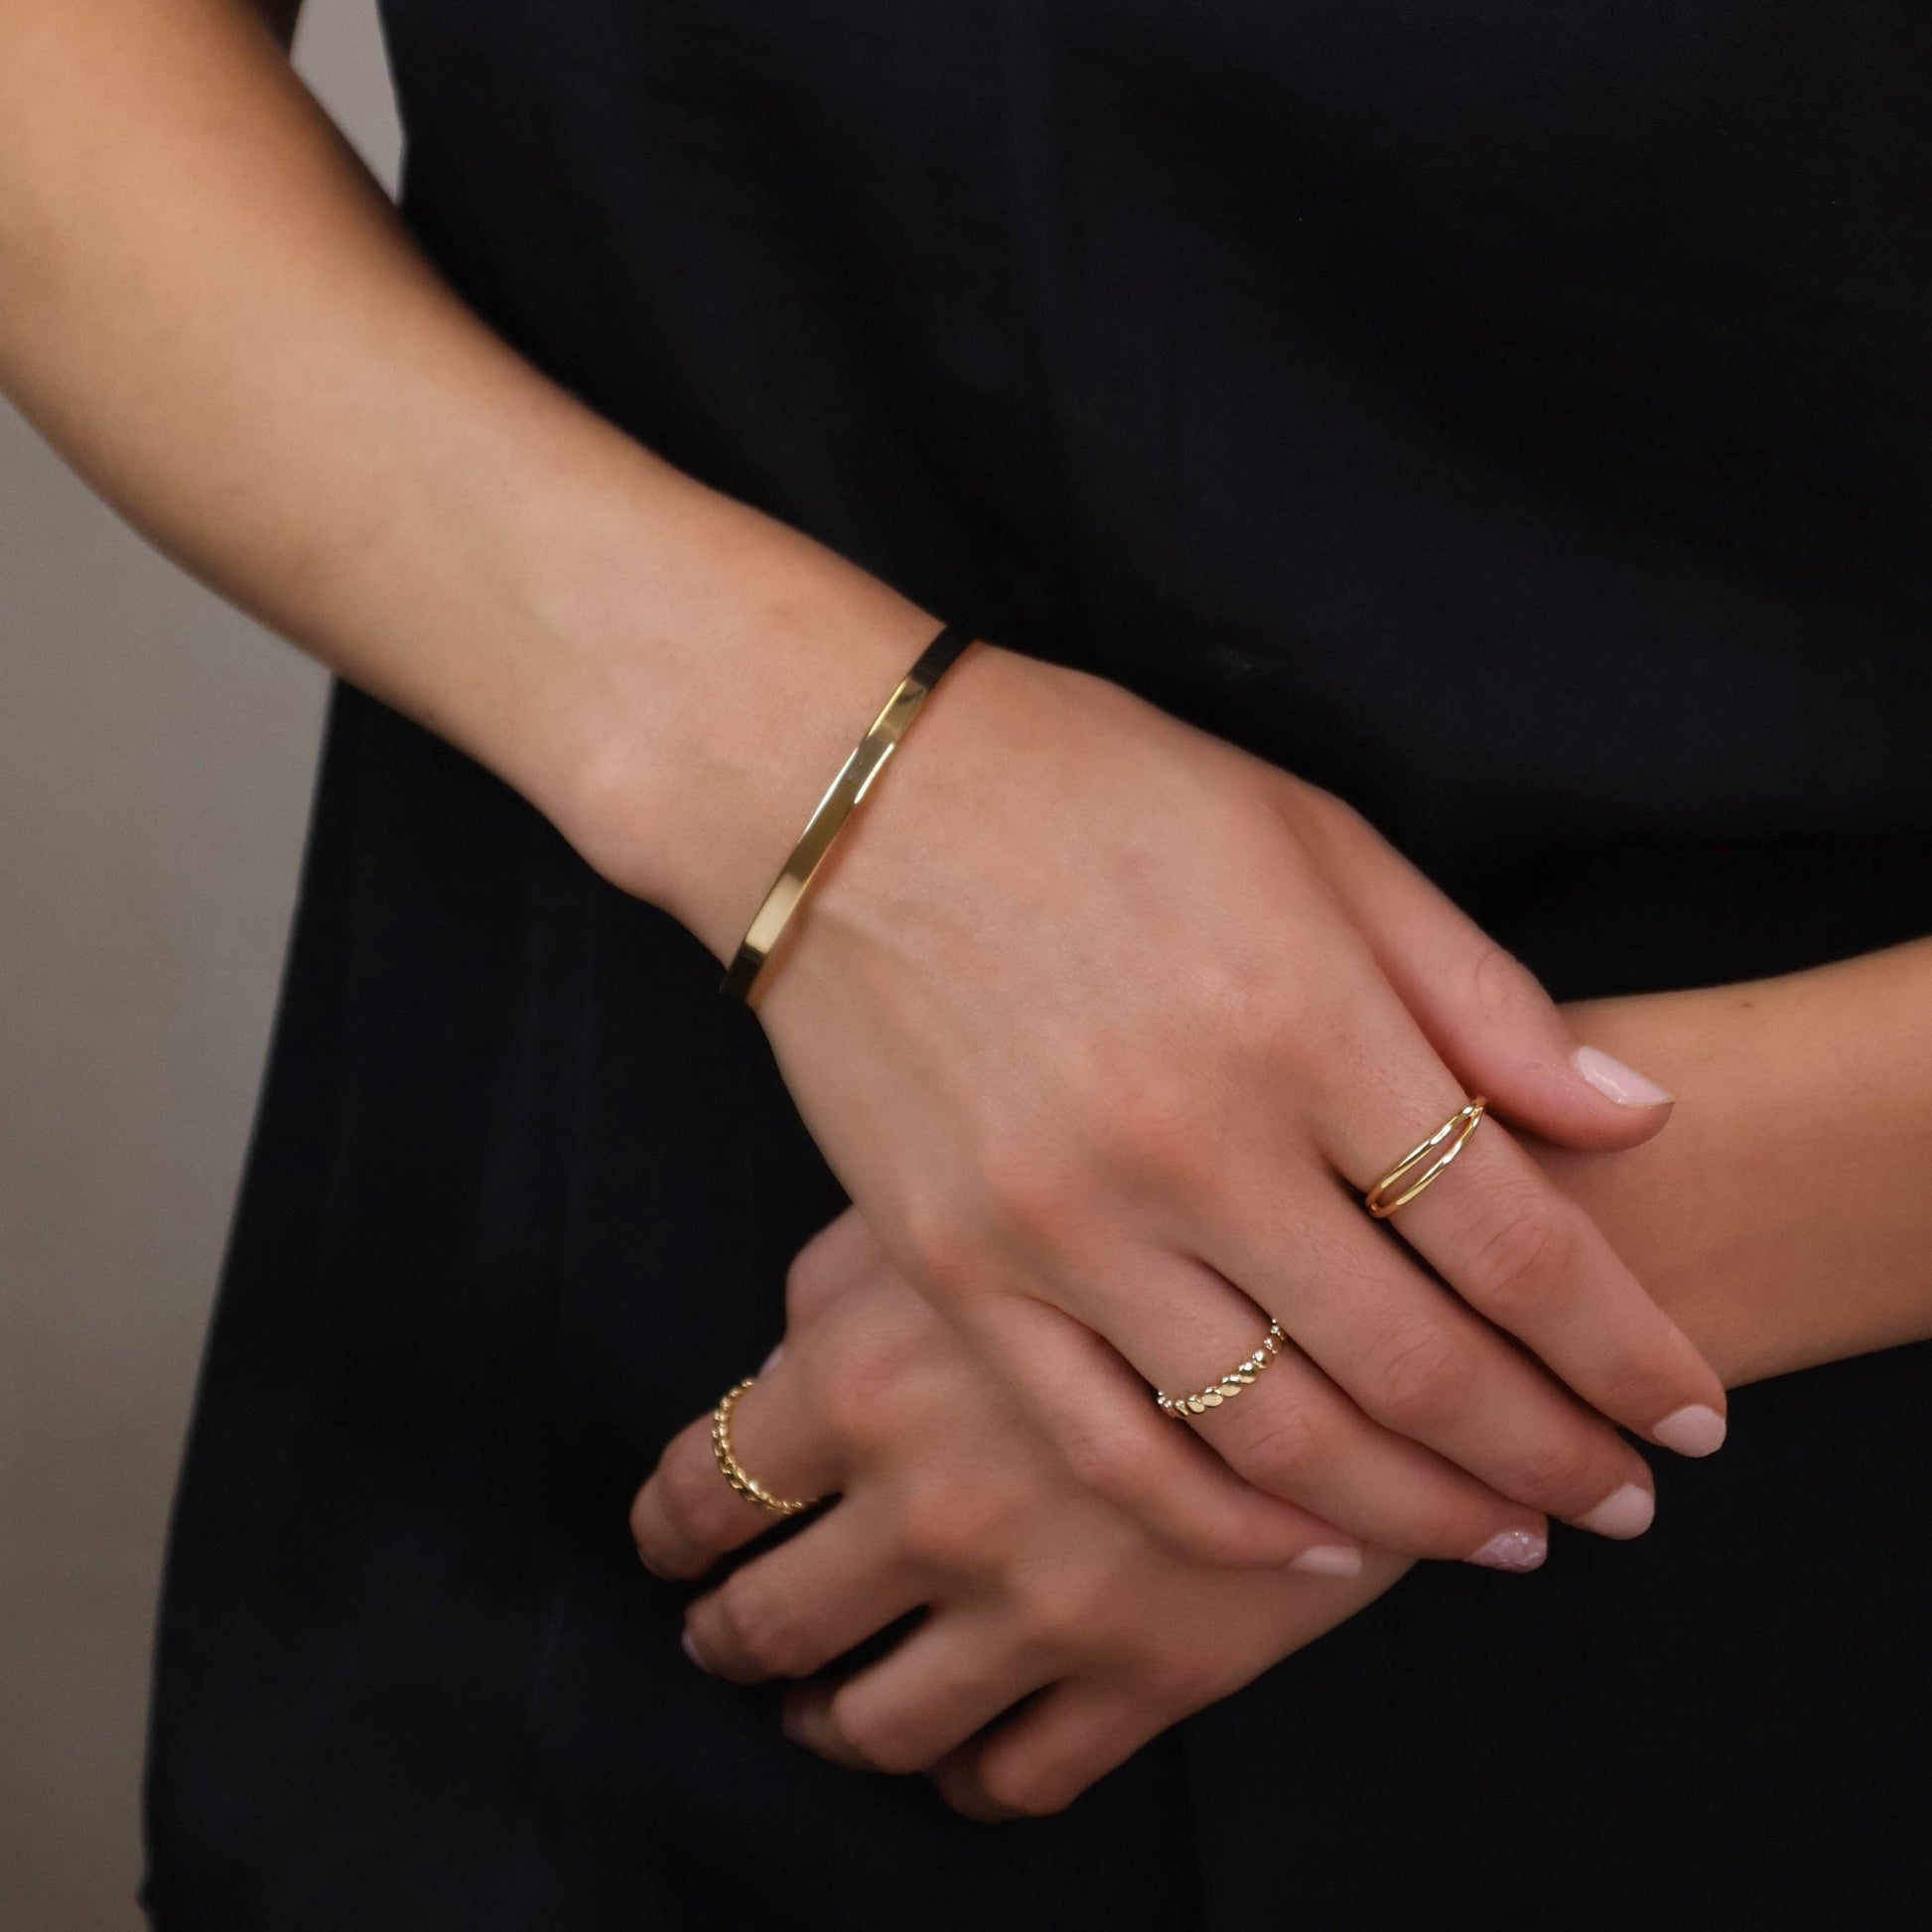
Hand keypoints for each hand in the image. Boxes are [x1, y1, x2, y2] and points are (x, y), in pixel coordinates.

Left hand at [631, 1211, 1411, 1819]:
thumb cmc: (1155, 1184)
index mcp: (860, 1374)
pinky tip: (959, 1755)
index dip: (666, 1528)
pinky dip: (967, 1778)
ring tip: (823, 1710)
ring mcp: (1033, 1602)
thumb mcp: (984, 1182)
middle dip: (730, 1638)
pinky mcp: (1147, 1673)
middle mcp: (924, 1502)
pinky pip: (1019, 1778)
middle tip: (723, 1637)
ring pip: (876, 1723)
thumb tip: (787, 1341)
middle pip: (768, 1624)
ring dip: (831, 1723)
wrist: (1377, 1253)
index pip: (702, 1491)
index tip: (665, 1545)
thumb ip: (854, 1273)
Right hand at [744, 646, 1725, 1564]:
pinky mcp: (958, 1272)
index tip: (1682, 1419)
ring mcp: (1061, 1224)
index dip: (1622, 1351)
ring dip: (1416, 1516)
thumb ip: (1474, 990)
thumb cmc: (1092, 790)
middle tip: (1614, 1504)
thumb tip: (1629, 1112)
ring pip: (1276, 1441)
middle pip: (1417, 1368)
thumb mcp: (1314, 839)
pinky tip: (1313, 1544)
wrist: (843, 805)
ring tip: (1498, 1541)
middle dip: (1547, 1458)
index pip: (1513, 1240)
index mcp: (1301, 1019)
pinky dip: (1228, 1528)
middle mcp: (1190, 1145)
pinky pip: (1112, 1447)